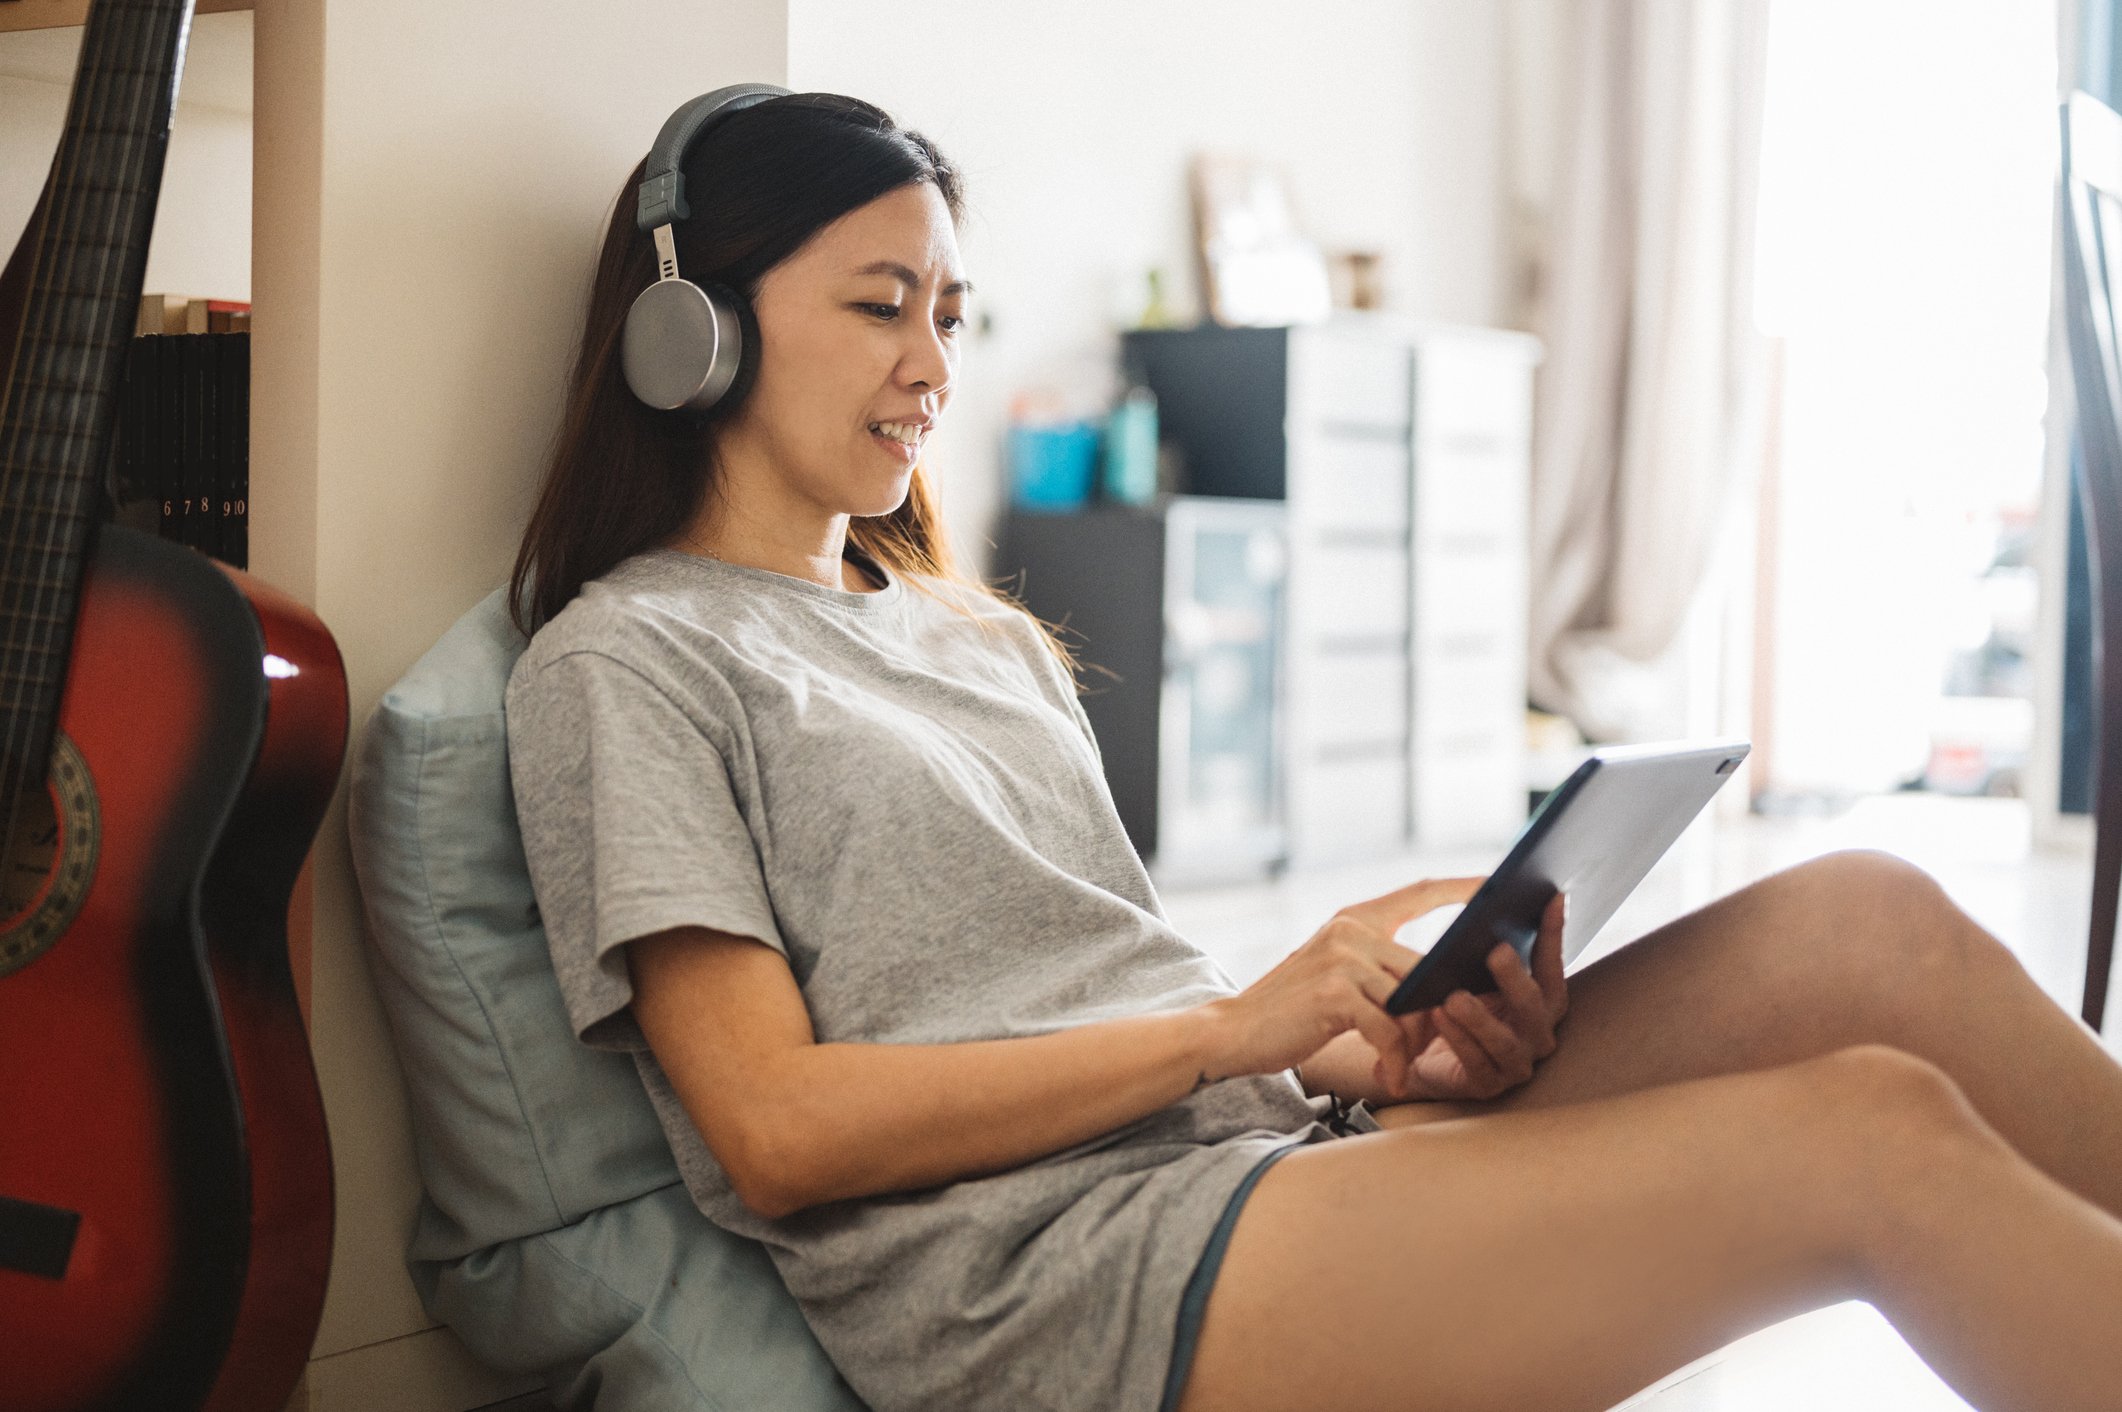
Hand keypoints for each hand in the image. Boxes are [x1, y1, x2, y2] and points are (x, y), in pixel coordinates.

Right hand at [1202, 875, 1487, 1092]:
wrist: (1233, 1031)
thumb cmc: (1291, 1011)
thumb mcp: (1336, 975)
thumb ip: (1379, 968)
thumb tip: (1440, 983)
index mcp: (1353, 919)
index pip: (1420, 891)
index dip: (1464, 888)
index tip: (1499, 886)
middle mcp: (1350, 930)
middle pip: (1428, 968)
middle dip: (1441, 1012)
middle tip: (1437, 1047)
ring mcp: (1342, 959)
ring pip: (1414, 1002)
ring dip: (1416, 1044)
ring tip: (1400, 1068)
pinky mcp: (1336, 994)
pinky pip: (1391, 1031)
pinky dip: (1395, 1061)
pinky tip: (1388, 1078)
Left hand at [1387, 891, 1569, 1101]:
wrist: (1418, 1055)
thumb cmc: (1451, 1005)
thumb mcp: (1465, 971)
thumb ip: (1480, 943)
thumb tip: (1485, 892)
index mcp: (1540, 1001)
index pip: (1551, 964)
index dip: (1553, 933)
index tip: (1552, 897)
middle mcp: (1537, 1033)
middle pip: (1534, 1005)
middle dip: (1515, 977)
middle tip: (1495, 950)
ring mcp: (1517, 1063)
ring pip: (1505, 1041)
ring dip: (1480, 1017)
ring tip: (1453, 995)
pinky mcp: (1489, 1086)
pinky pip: (1476, 1063)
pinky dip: (1458, 1039)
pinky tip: (1437, 1016)